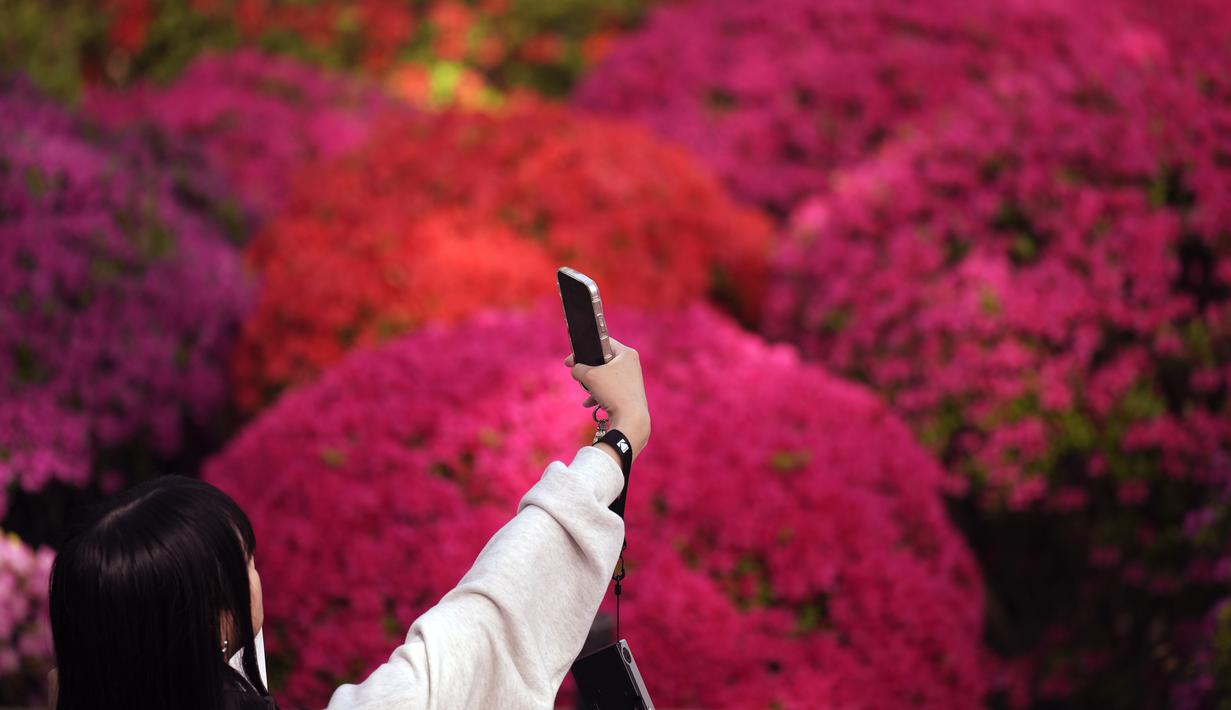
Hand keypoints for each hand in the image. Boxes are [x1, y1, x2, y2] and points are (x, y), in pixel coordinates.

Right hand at [565, 338, 650, 459]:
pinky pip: (610, 390)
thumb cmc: (613, 392)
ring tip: (586, 391)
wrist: (631, 419)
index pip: (602, 342)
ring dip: (592, 384)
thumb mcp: (589, 376)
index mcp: (626, 353)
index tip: (571, 359)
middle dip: (588, 370)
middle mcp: (631, 364)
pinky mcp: (629, 394)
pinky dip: (599, 395)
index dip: (584, 348)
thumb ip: (578, 368)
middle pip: (603, 361)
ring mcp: (631, 380)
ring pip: (605, 377)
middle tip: (577, 374)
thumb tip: (575, 369)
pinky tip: (589, 404)